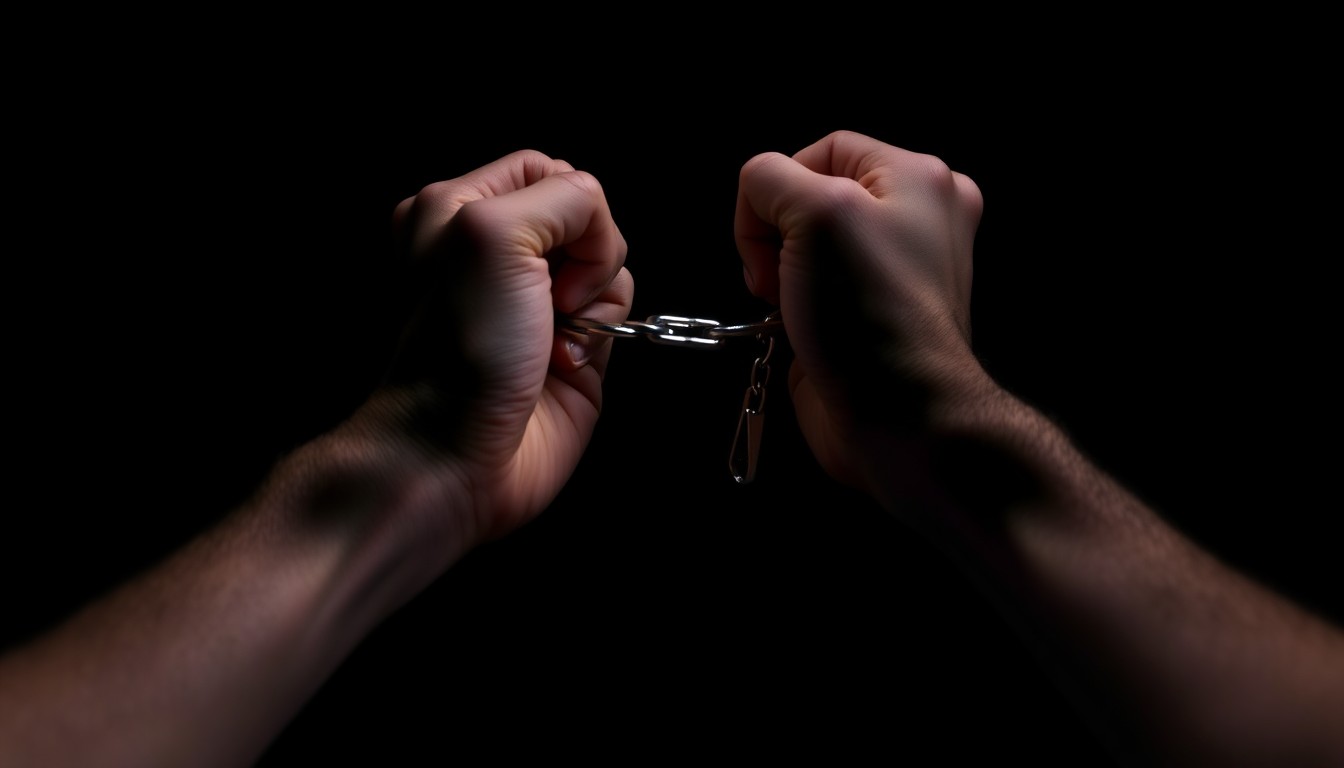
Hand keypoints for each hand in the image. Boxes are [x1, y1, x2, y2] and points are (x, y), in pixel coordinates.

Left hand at [354, 149, 633, 549]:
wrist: (457, 453)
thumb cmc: (459, 350)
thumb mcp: (493, 233)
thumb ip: (562, 197)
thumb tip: (598, 227)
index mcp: (460, 210)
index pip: (547, 170)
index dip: (567, 202)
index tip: (548, 249)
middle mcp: (501, 254)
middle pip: (588, 216)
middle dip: (587, 255)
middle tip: (549, 298)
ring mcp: (539, 300)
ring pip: (611, 264)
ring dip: (596, 300)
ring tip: (553, 338)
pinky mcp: (575, 344)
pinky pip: (620, 311)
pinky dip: (604, 336)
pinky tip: (563, 364)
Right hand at [734, 130, 984, 497]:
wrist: (899, 417)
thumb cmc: (870, 316)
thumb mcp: (816, 212)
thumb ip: (770, 178)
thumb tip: (758, 200)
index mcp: (918, 178)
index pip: (821, 150)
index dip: (780, 190)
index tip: (775, 238)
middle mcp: (915, 218)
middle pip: (809, 196)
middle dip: (776, 234)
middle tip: (782, 275)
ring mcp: (893, 269)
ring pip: (802, 245)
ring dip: (779, 273)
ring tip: (791, 306)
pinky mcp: (869, 314)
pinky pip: (809, 288)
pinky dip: (789, 305)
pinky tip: (795, 328)